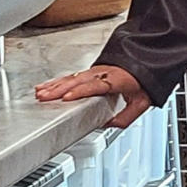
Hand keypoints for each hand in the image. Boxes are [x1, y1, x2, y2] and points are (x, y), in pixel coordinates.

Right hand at [34, 63, 152, 130]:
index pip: (95, 85)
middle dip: (59, 89)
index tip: (67, 97)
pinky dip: (57, 81)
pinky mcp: (90, 71)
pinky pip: (72, 76)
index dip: (80, 91)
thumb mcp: (142, 102)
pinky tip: (46, 86)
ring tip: (40, 93)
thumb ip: (127, 117)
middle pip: (78, 80)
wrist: (146, 60)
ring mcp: (95, 70)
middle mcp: (104, 72)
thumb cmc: (143, 81)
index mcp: (117, 79)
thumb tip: (109, 125)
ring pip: (72, 77)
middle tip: (44, 97)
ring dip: (54, 85)